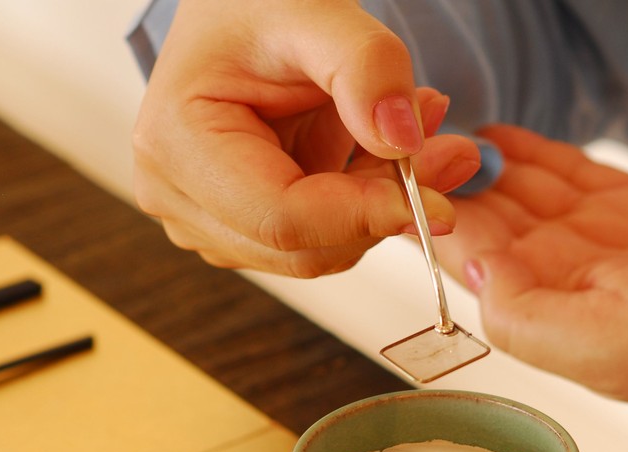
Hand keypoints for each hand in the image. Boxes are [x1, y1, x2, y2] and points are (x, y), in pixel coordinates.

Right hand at [132, 0, 481, 277]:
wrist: (237, 9)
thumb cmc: (253, 3)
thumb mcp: (316, 10)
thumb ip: (365, 68)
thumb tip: (402, 140)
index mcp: (176, 145)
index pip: (281, 218)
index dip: (363, 217)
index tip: (437, 202)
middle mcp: (179, 197)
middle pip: (302, 247)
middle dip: (384, 209)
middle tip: (451, 153)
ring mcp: (206, 220)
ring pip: (319, 251)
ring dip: (381, 202)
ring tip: (421, 130)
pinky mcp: (240, 227)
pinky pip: (321, 239)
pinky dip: (367, 201)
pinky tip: (388, 147)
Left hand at [434, 125, 627, 425]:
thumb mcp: (595, 342)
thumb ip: (521, 310)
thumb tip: (468, 259)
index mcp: (538, 309)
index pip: (462, 254)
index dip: (426, 211)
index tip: (395, 166)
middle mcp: (558, 276)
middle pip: (485, 217)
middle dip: (448, 176)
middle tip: (414, 129)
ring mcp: (596, 241)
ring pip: (522, 191)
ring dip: (483, 159)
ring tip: (444, 120)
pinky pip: (571, 173)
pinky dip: (535, 153)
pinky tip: (501, 133)